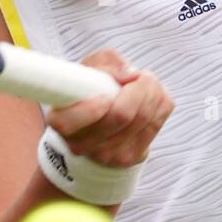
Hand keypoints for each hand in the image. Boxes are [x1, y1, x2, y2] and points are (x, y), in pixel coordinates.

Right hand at [43, 49, 175, 168]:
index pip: (70, 123)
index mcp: (61, 122)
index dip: (93, 106)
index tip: (104, 94)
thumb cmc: (90, 88)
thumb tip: (130, 75)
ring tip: (146, 81)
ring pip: (144, 118)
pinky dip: (160, 102)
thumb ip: (105, 64)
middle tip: (138, 75)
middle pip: (121, 116)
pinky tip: (152, 96)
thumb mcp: (89, 67)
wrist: (99, 119)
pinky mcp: (134, 156)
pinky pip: (158, 122)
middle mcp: (82, 145)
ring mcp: (109, 156)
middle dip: (138, 86)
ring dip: (152, 91)